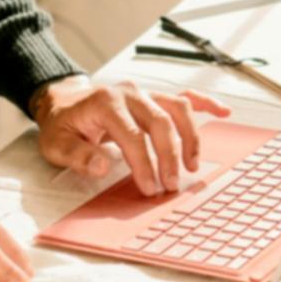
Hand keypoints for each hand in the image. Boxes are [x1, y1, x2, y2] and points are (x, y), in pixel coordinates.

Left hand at [32, 76, 229, 195]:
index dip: (143, 164)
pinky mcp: (153, 97)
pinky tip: (223, 112)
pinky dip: (205, 104)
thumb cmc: (63, 125)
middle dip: (169, 156)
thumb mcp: (56, 144)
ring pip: (177, 109)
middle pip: (160, 122)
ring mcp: (145, 93)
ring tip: (192, 166)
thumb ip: (78, 155)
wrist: (64, 101)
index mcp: (106, 103)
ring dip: (190, 137)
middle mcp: (130, 94)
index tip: (149, 188)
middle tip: (171, 185)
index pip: (132, 136)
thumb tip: (103, 166)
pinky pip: (184, 97)